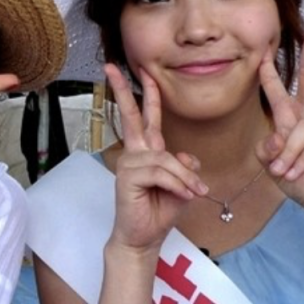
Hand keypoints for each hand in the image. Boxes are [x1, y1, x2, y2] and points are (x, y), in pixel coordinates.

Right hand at [104, 64, 207, 252]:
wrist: (144, 236)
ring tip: (193, 193)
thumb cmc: (160, 210)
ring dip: (184, 178)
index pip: (146, 117)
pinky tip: (182, 195)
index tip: (143, 72)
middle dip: (123, 90)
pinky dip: (177, 184)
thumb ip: (185, 167)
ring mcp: (129, 163)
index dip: (147, 94)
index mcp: (147, 151)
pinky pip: (161, 172)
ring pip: (165, 158)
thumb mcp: (182, 186)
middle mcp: (135, 152)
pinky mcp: (127, 176)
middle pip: (130, 115)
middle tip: (110, 67)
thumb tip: (186, 157)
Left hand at [256, 13, 303, 213]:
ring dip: (288, 153)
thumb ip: (267, 148)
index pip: (280, 88)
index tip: (264, 47)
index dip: (270, 68)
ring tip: (283, 172)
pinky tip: (298, 172)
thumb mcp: (273, 164)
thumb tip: (275, 136)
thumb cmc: (301, 181)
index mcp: (292, 116)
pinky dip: (301, 158)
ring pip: (299, 127)